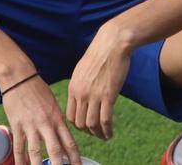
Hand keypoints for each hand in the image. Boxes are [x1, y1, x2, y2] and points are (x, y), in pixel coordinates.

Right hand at [1, 74, 81, 164]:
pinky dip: (19, 160)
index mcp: (58, 119)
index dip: (75, 158)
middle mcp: (46, 124)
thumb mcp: (54, 105)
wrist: (20, 77)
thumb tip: (63, 138)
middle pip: (55, 150)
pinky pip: (18, 146)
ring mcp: (31, 126)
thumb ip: (58, 122)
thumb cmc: (38, 90)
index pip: (69, 143)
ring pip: (35, 151)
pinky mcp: (17, 125)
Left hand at [67, 25, 132, 140]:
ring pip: (91, 124)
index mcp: (74, 88)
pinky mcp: (108, 96)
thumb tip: (83, 96)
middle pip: (79, 123)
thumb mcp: (82, 70)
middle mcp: (81, 94)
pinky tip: (110, 133)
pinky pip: (105, 120)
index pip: (70, 115)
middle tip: (96, 134)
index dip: (78, 125)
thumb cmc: (100, 54)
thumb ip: (81, 84)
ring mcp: (94, 96)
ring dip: (98, 134)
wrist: (112, 44)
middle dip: (87, 132)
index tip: (86, 127)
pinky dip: (107, 131)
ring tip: (104, 136)